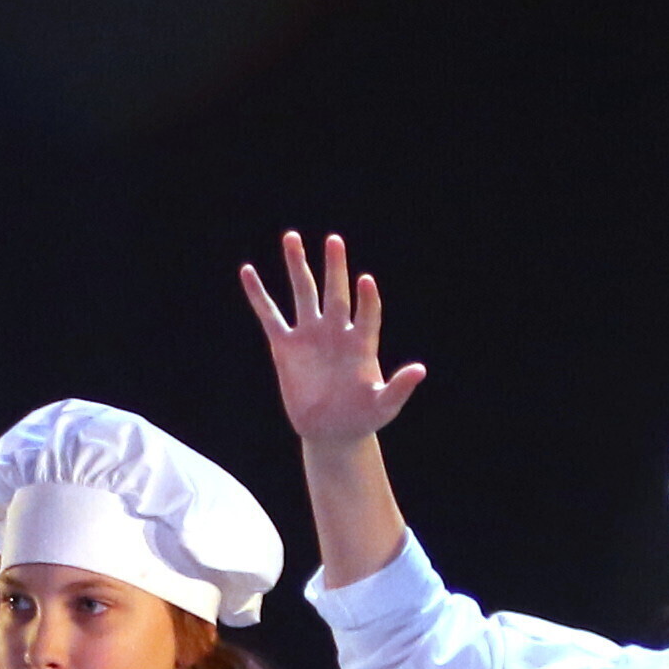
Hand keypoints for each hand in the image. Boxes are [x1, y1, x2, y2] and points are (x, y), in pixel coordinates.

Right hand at [238, 230, 426, 442]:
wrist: (332, 432)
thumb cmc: (362, 418)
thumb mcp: (384, 405)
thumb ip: (399, 387)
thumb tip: (420, 370)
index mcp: (361, 343)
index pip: (367, 313)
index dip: (367, 299)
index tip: (365, 281)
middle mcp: (336, 332)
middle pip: (335, 292)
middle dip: (334, 267)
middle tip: (334, 240)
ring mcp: (310, 335)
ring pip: (303, 293)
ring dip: (297, 265)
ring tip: (292, 237)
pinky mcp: (285, 346)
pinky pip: (269, 315)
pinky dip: (258, 295)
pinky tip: (248, 272)